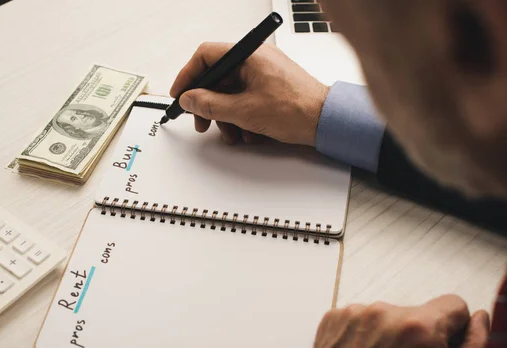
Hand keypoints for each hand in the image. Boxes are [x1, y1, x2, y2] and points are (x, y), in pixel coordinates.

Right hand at [169, 42, 328, 145]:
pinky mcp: (271, 87)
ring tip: (231, 133)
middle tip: (202, 121)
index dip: (188, 76)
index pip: (206, 55)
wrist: (325, 121)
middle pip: (218, 78)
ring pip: (231, 92)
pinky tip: (247, 133)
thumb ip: (210, 104)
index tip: (181, 95)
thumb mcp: (243, 111)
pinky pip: (245, 98)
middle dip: (208, 104)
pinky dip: (241, 116)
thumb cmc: (296, 109)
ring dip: (226, 116)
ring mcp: (264, 73)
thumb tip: (190, 99)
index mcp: (249, 55)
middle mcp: (256, 59)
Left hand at [303, 295, 489, 347]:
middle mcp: (383, 311)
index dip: (454, 330)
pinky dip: (364, 337)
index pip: (454, 304)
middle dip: (418, 336)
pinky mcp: (333, 318)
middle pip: (418, 313)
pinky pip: (361, 320)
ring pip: (388, 317)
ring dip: (389, 336)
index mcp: (417, 326)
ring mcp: (354, 313)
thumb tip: (478, 319)